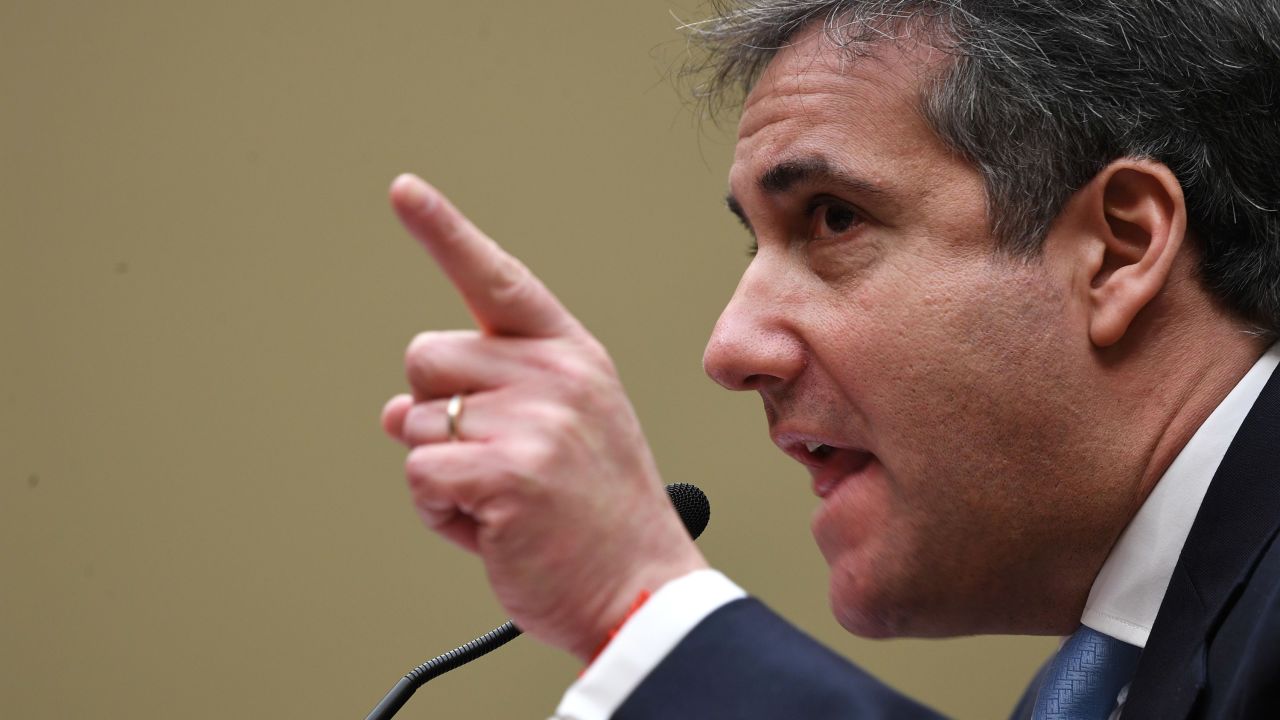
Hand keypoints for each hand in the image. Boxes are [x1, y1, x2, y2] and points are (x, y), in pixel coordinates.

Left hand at [380, 174, 707, 660]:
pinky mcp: (504, 473)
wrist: (642, 591)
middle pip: (427, 356)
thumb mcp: (560, 434)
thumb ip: (483, 404)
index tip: (403, 189)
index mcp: (573, 355)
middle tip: (498, 461)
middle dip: (438, 409)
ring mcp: (533, 420)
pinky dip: (439, 511)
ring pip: (415, 423)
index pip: (499, 280)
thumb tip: (394, 411)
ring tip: (506, 502)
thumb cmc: (597, 516)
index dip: (445, 232)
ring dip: (442, 471)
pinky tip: (493, 528)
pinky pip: (419, 473)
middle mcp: (556, 374)